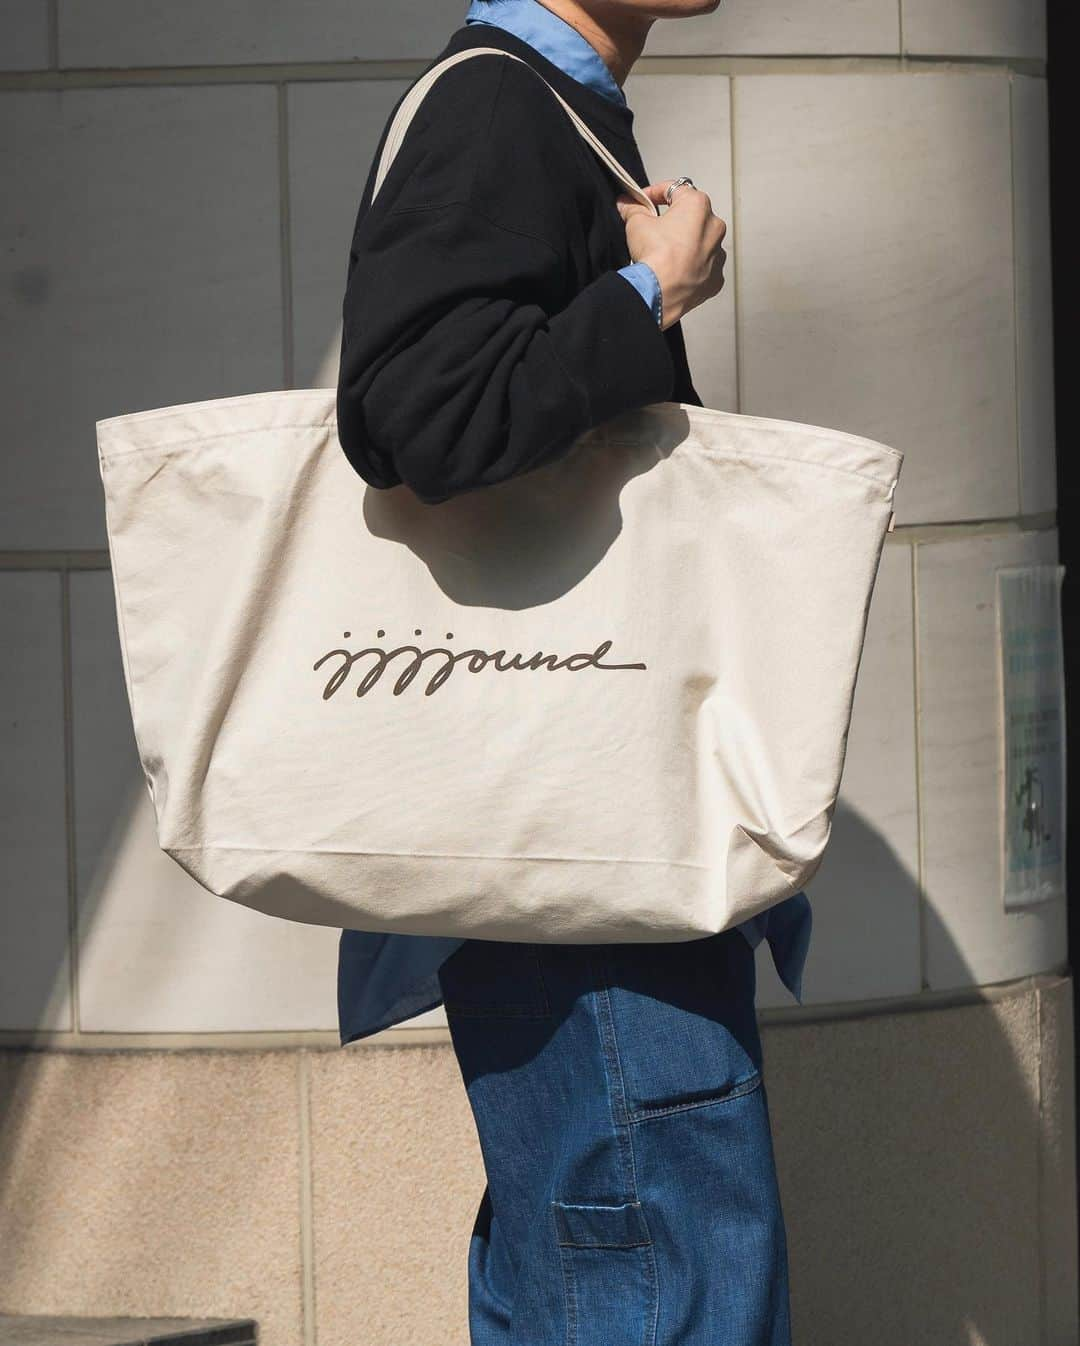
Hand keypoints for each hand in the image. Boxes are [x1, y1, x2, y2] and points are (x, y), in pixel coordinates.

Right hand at [615, 180, 727, 330]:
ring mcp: (718, 255)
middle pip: (692, 217)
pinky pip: (704, 268)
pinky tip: (676, 272)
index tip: (641, 201)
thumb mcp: (636, 224)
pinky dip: (692, 268)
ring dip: (686, 245)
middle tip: (654, 229)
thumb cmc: (654, 255)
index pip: (674, 189)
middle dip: (674, 220)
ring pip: (701, 243)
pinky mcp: (716, 279)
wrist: (661, 294)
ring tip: (666, 255)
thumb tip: (626, 204)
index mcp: (697, 206)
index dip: (654, 193)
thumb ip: (633, 209)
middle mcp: (714, 227)